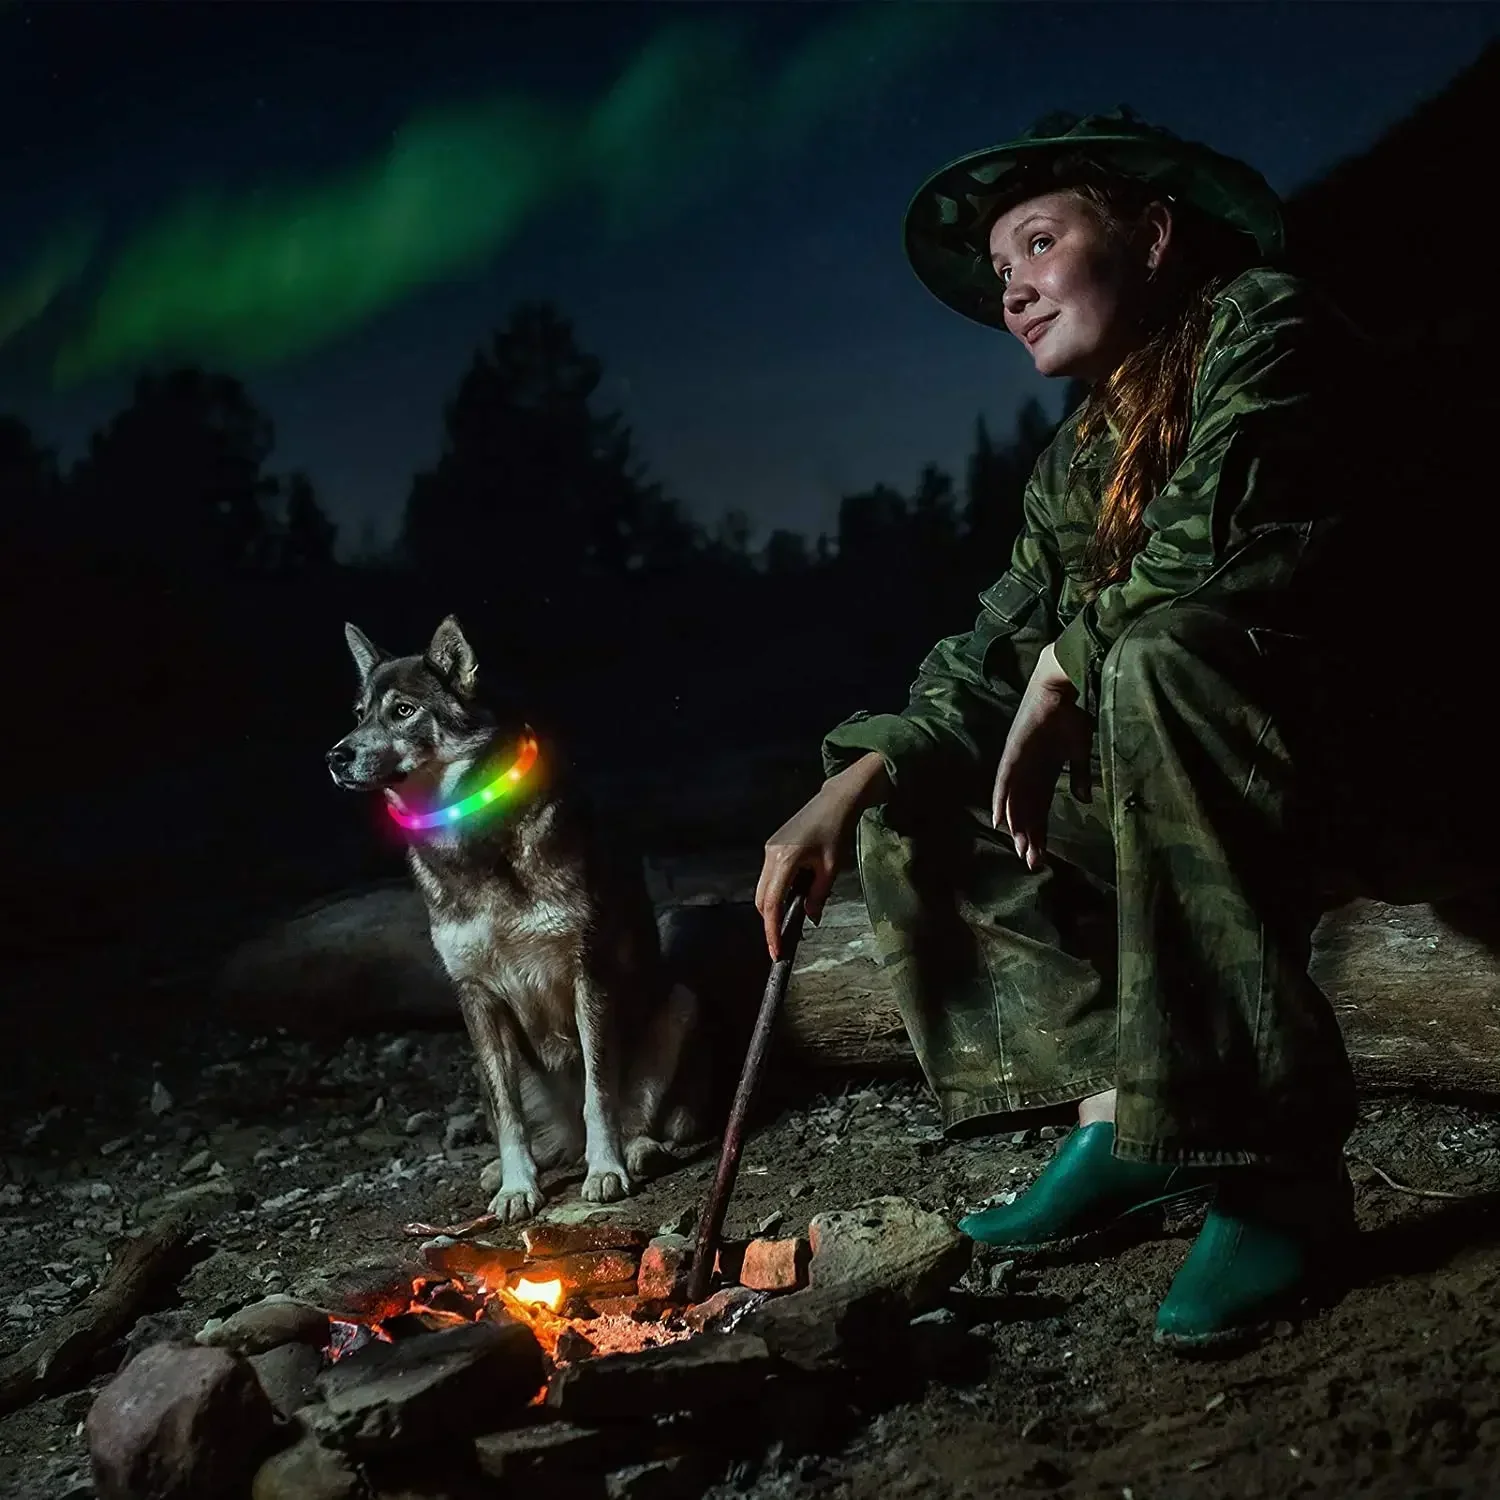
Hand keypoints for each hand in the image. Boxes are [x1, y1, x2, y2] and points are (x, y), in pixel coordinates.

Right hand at [756, 753, 888, 958]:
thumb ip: (818, 896)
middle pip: (762, 899)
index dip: (772, 931)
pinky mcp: (772, 846)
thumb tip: (810, 918)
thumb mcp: (831, 868)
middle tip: (782, 942)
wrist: (834, 802)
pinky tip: (793, 896)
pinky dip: (777, 891)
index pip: (773, 904)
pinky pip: (769, 876)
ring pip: (763, 888)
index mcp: (785, 860)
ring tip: (790, 921)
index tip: (775, 951)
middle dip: (770, 922)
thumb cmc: (836, 832)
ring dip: (774, 907)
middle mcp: (771, 855)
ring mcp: (769, 849)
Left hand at [991, 642, 1092, 870]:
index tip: (1043, 855)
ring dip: (1018, 826)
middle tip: (1032, 862)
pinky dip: (1002, 801)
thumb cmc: (1070, 716)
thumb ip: (1080, 776)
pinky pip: (1005, 782)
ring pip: (1015, 802)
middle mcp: (1027, 772)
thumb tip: (1083, 800)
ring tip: (1021, 849)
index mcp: (1043, 773)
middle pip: (1027, 811)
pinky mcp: (1013, 754)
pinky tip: (1000, 820)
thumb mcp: (1079, 751)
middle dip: (1029, 837)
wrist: (1060, 689)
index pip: (1040, 809)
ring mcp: (1018, 764)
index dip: (1041, 832)